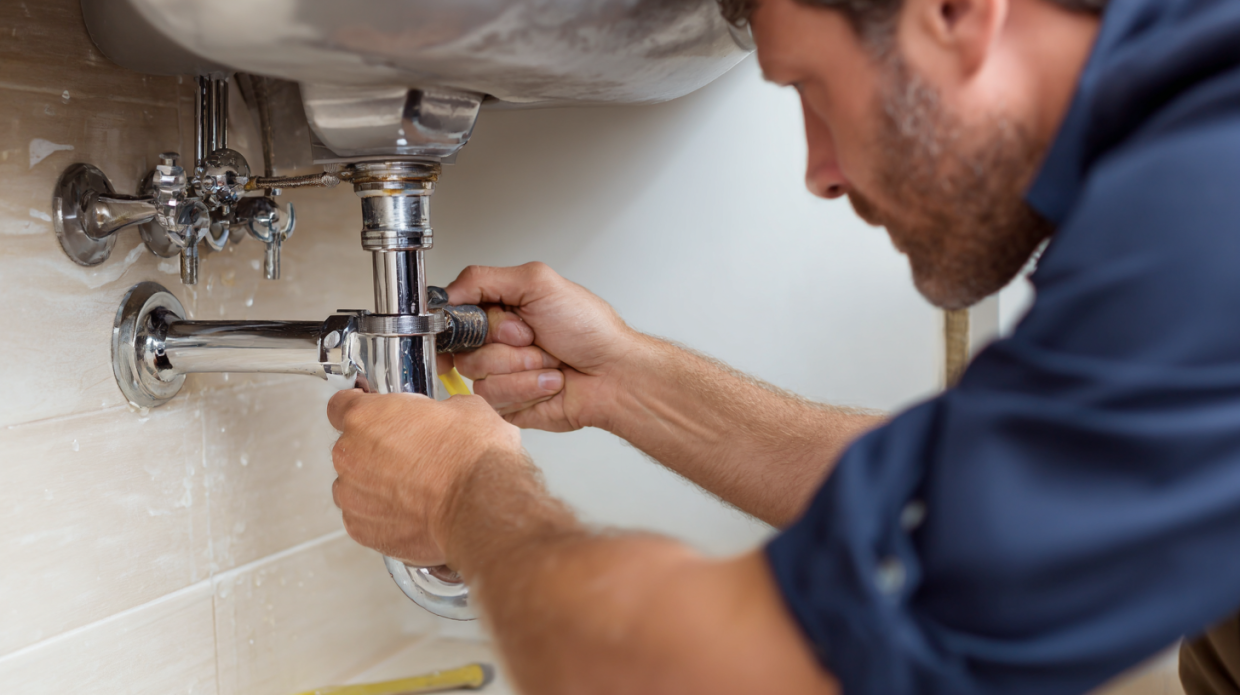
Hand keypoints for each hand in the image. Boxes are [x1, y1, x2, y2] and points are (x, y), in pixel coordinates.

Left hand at [327, 389, 522, 565]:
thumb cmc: (470, 457)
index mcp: (365, 418)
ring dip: (376, 485)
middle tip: (412, 454)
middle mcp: (350, 455)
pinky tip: (413, 511)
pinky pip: (365, 518)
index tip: (372, 414)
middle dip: (376, 450)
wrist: (480, 504)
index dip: (359, 408)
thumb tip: (441, 418)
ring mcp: (353, 496)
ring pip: (356, 486)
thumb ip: (434, 410)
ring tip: (415, 488)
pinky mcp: (363, 530)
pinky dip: (383, 515)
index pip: (340, 406)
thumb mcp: (462, 407)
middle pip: (351, 448)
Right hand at [446, 262, 646, 431]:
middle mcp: (496, 342)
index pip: (455, 314)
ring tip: (549, 362)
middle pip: (463, 347)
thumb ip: (483, 279)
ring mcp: (501, 374)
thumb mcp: (538, 283)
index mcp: (499, 310)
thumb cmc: (589, 329)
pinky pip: (494, 398)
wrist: (614, 374)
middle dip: (507, 344)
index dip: (473, 322)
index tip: (503, 324)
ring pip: (477, 374)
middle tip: (535, 338)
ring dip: (521, 367)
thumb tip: (445, 292)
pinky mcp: (507, 404)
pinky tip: (550, 382)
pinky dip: (528, 387)